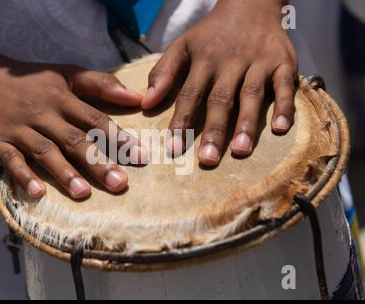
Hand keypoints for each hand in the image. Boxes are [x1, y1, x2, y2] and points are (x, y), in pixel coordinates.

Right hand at [0, 58, 143, 198]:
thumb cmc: (31, 81)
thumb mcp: (65, 74)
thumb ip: (101, 84)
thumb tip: (138, 97)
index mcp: (63, 98)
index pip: (96, 119)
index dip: (119, 138)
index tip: (141, 157)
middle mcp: (43, 113)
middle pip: (74, 139)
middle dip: (97, 163)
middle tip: (119, 184)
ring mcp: (18, 128)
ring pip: (45, 151)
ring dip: (65, 172)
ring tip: (84, 193)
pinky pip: (11, 161)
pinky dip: (24, 176)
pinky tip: (38, 193)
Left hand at [142, 0, 297, 164]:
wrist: (251, 3)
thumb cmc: (212, 33)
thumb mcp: (183, 45)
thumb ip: (164, 72)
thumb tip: (146, 103)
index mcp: (204, 60)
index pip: (189, 94)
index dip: (181, 122)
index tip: (174, 149)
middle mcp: (231, 62)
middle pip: (220, 100)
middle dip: (213, 130)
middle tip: (208, 160)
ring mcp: (259, 62)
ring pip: (251, 95)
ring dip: (246, 124)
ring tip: (240, 151)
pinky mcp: (283, 62)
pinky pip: (285, 86)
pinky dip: (284, 106)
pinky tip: (280, 129)